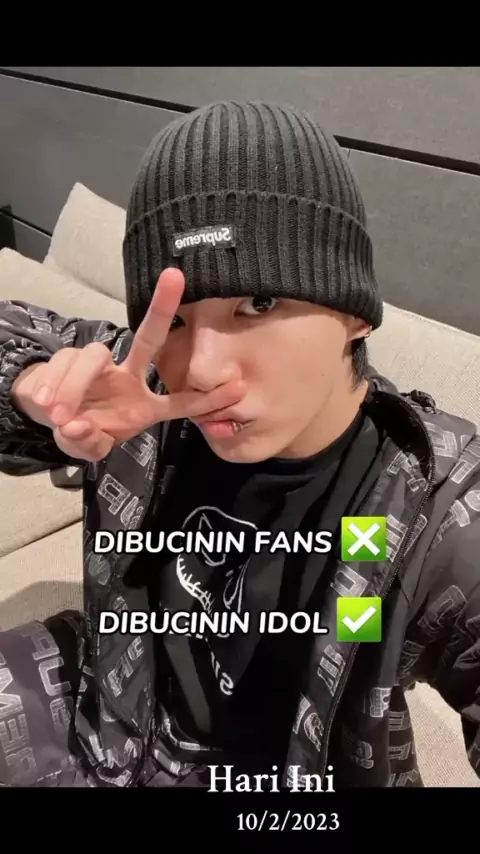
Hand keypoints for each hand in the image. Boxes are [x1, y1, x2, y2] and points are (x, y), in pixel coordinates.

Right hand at [16, 268, 244, 460]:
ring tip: (61, 415)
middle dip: (162, 308)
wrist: (49, 416)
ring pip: (93, 357)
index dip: (208, 398)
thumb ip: (89, 443)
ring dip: (75, 387)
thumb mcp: (91, 445)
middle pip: (148, 338)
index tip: (240, 386)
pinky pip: (64, 364)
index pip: (180, 401)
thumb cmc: (83, 429)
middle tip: (174, 277)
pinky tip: (48, 405)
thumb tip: (77, 426)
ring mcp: (99, 364)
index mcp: (143, 403)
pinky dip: (55, 386)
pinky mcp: (69, 357)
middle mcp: (127, 376)